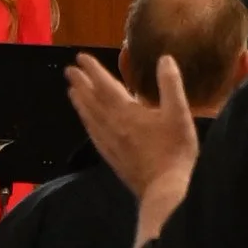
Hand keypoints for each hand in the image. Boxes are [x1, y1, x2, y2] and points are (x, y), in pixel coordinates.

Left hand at [64, 50, 199, 229]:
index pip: (104, 85)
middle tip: (68, 71)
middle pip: (91, 101)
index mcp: (126, 112)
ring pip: (89, 118)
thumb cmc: (174, 151)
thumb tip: (164, 59)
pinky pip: (93, 135)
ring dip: (80, 103)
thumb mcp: (179, 113)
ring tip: (71, 93)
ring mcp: (109, 143)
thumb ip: (170, 84)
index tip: (80, 57)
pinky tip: (87, 124)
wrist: (163, 189)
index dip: (93, 70)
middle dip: (80, 84)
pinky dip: (87, 124)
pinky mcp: (111, 158)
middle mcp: (112, 126)